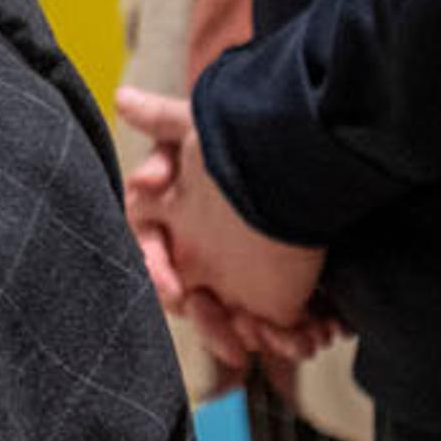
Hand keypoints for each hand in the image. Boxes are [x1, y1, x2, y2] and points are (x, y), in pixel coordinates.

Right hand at [115, 86, 329, 341]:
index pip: (149, 249)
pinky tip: (304, 333)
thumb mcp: (208, 124)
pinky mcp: (280, 296)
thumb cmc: (255, 137)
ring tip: (263, 338)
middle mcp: (200, 249)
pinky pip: (271, 328)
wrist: (319, 151)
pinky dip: (285, 336)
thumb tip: (121, 101)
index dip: (155, 269)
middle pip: (186, 297)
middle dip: (203, 318)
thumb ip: (162, 118)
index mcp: (176, 215)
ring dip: (237, 333)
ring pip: (224, 318)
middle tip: (222, 327)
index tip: (173, 287)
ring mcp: (238, 276)